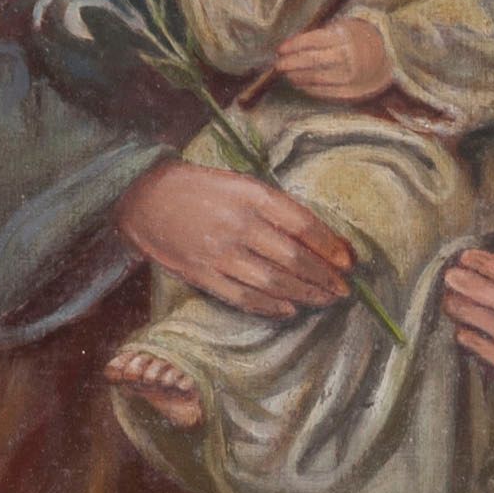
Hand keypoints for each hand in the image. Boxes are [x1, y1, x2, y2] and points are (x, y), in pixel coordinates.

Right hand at [117, 160, 353, 314]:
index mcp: (251, 195)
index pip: (303, 224)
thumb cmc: (201, 189)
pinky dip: (271, 306)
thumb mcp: (240, 184)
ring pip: (274, 282)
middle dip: (325, 277)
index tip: (348, 261)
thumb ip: (275, 209)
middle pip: (293, 259)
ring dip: (305, 294)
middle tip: (343, 289)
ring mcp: (219, 253)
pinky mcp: (203, 275)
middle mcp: (238, 225)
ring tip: (324, 300)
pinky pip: (244, 298)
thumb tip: (319, 239)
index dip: (330, 246)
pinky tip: (289, 309)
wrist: (145, 198)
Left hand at [274, 16, 390, 101]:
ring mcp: (348, 76)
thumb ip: (319, 36)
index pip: (312, 41)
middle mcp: (347, 56)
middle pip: (311, 61)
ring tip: (288, 74)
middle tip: (278, 65)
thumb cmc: (355, 40)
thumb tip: (289, 48)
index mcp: (344, 36)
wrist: (384, 57)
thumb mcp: (342, 29)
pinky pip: (323, 92)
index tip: (280, 50)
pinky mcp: (349, 91)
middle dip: (290, 64)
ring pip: (315, 78)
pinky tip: (301, 84)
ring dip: (297, 77)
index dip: (293, 46)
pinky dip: (308, 88)